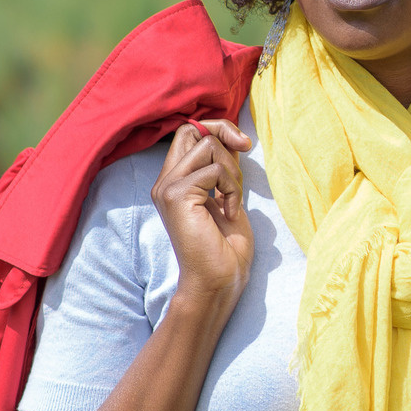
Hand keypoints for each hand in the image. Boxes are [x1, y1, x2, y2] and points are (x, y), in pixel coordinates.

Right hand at [150, 120, 254, 314]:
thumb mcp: (227, 195)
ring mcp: (167, 187)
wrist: (219, 281)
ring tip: (233, 200)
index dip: (217, 129)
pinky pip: (215, 170)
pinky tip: (230, 212)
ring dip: (233, 171)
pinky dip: (232, 189)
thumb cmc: (226, 247)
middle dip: (225, 134)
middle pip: (191, 129)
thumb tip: (231, 137)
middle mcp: (165, 181)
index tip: (243, 144)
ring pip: (208, 146)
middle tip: (244, 154)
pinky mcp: (176, 196)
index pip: (188, 132)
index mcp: (175, 181)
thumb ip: (222, 168)